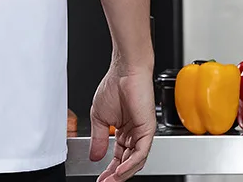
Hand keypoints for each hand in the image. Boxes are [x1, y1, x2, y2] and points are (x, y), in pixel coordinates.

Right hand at [89, 67, 155, 181]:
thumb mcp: (99, 117)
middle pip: (127, 163)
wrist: (124, 71)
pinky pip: (140, 153)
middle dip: (115, 176)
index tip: (100, 179)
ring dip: (122, 174)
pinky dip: (130, 164)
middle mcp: (135, 135)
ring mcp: (142, 133)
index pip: (118, 157)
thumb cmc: (114, 86)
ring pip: (135, 161)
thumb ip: (99, 138)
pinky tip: (120, 170)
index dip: (109, 170)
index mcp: (123, 132)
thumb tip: (94, 156)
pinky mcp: (148, 130)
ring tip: (110, 180)